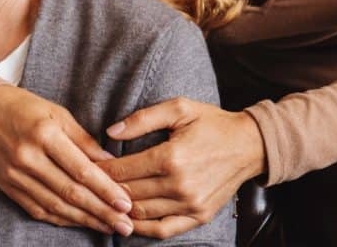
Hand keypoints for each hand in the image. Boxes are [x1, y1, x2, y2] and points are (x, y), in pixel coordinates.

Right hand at [0, 85, 135, 235]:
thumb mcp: (57, 113)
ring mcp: (15, 175)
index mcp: (44, 134)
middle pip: (70, 192)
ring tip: (109, 227)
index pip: (81, 170)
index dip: (106, 190)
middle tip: (125, 225)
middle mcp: (28, 157)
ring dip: (85, 220)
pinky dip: (61, 219)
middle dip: (101, 211)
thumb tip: (111, 163)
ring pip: (55, 206)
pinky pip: (38, 209)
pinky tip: (80, 222)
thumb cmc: (24, 107)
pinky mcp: (8, 186)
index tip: (126, 203)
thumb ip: (83, 140)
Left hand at [98, 97, 265, 238]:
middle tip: (87, 185)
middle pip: (128, 194)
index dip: (100, 170)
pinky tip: (127, 221)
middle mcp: (179, 185)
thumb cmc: (212, 123)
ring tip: (101, 202)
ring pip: (142, 213)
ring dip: (119, 210)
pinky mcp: (199, 216)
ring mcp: (190, 204)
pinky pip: (163, 229)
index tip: (86, 167)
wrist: (250, 145)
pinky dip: (142, 228)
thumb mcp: (178, 108)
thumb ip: (142, 119)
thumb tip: (110, 132)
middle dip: (104, 190)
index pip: (123, 170)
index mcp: (171, 157)